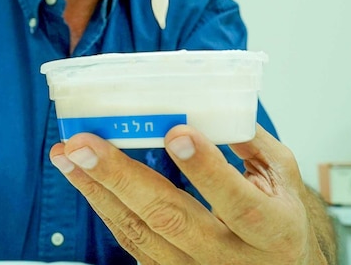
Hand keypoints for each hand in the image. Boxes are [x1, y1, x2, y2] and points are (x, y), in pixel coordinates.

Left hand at [50, 124, 333, 264]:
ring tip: (67, 155)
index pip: (238, 202)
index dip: (206, 170)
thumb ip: (250, 141)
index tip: (176, 132)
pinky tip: (83, 179)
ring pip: (140, 234)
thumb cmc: (279, 217)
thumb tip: (208, 101)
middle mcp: (232, 260)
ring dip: (97, 190)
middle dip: (121, 178)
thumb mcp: (282, 176)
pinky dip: (104, 206)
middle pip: (172, 221)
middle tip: (84, 144)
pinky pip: (131, 243)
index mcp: (273, 230)